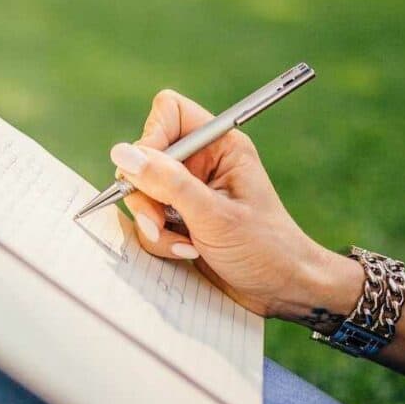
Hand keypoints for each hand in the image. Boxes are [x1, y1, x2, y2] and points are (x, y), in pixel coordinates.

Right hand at [110, 90, 360, 320]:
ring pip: (141, 194)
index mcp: (219, 146)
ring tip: (184, 245)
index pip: (169, 113)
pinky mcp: (180, 219)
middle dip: (146, 195)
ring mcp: (188, 193)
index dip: (151, 138)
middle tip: (160, 221)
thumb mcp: (213, 215)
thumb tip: (122, 154)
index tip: (148, 173)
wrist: (282, 290)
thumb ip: (167, 182)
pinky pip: (148, 221)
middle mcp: (201, 164)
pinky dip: (160, 241)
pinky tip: (188, 252)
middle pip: (145, 158)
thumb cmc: (265, 249)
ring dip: (153, 224)